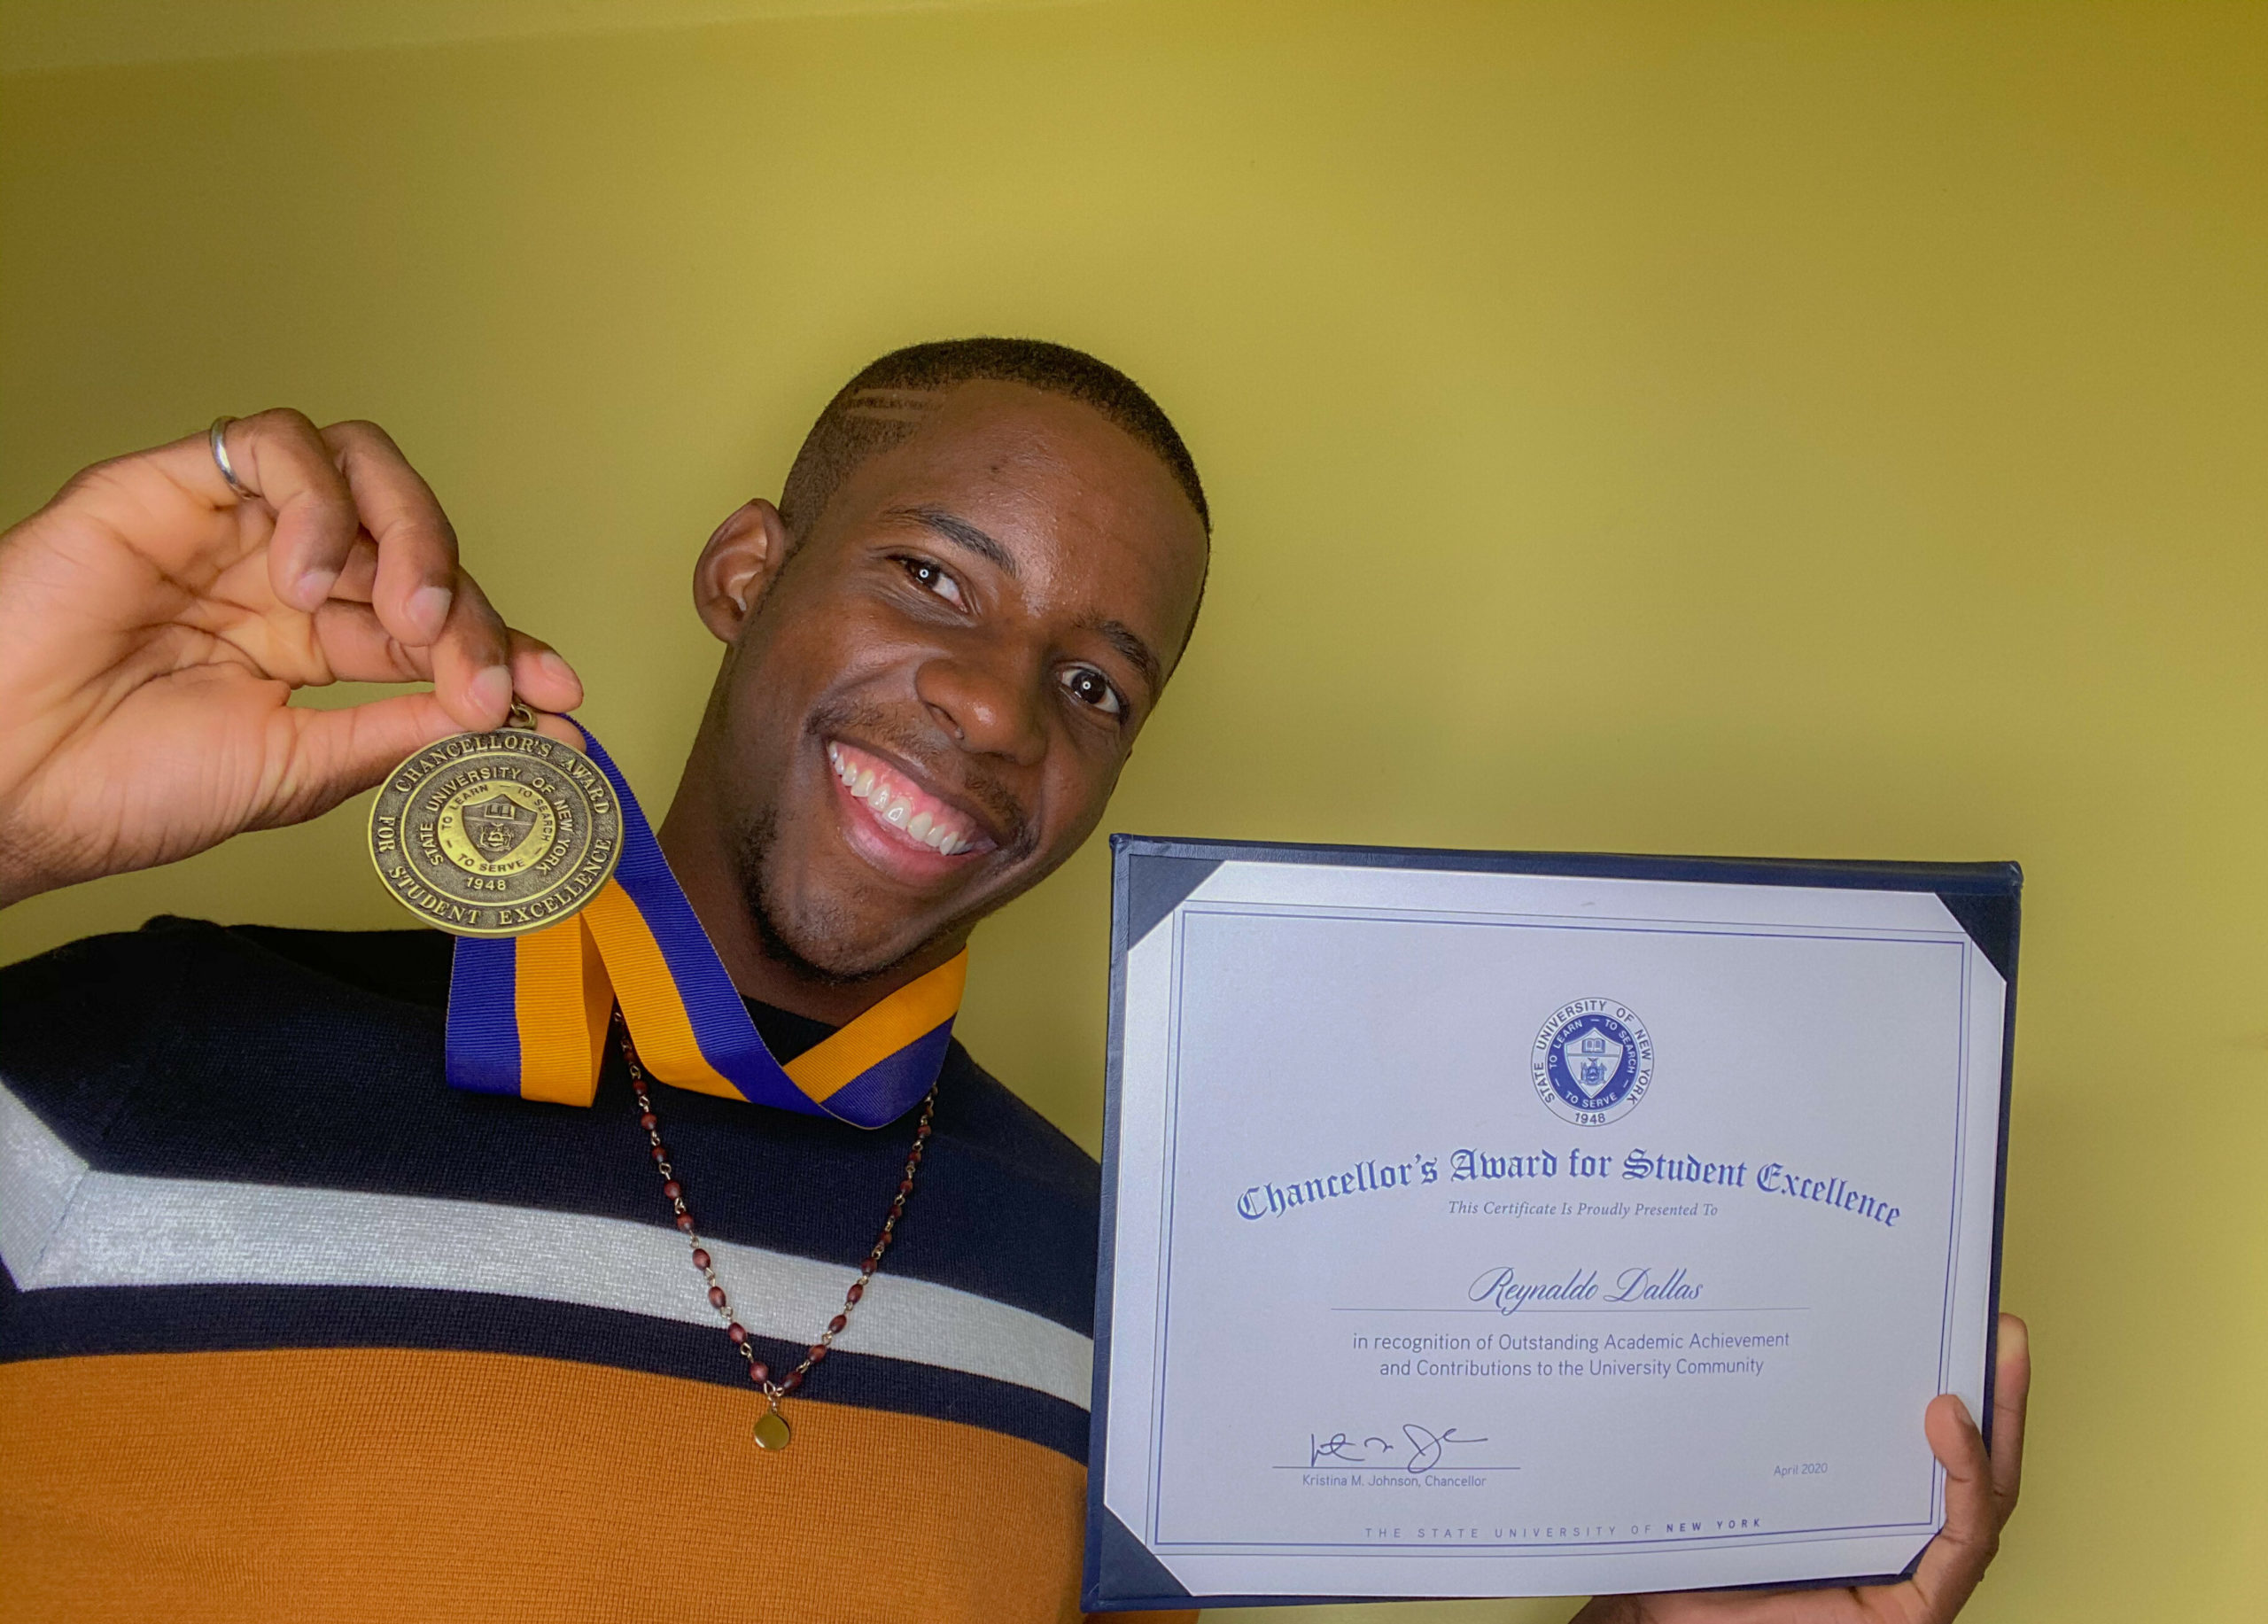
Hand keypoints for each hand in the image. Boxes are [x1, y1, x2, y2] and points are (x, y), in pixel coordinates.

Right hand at [0, 409, 582, 904]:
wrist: (6, 782)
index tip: (562, 699)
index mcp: (311, 646)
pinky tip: (305, 582)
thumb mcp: (299, 767)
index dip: (504, 649)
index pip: (433, 624)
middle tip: (484, 679)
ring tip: (410, 621)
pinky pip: (276, 443)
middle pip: (417, 546)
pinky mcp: (174, 481)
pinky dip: (318, 503)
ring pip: (366, 472)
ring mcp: (234, 527)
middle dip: (470, 610)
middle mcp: (282, 576)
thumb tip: (515, 724)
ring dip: (417, 541)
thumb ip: (400, 732)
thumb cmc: (123, 787)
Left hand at [1572, 1314, 2029, 1623]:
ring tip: (1996, 1355)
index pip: (1922, 1445)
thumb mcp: (1733, 1470)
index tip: (1954, 1318)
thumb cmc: (1696, 1557)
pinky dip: (1967, 1483)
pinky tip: (1951, 1425)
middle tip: (2004, 1325)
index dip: (1952, 1386)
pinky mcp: (1913, 1612)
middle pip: (1966, 1463)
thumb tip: (1766, 1324)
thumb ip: (1761, 1422)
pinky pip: (1963, 1544)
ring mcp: (1909, 1577)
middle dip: (1997, 1392)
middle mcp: (1893, 1539)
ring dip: (1998, 1423)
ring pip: (1980, 1497)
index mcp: (1860, 1506)